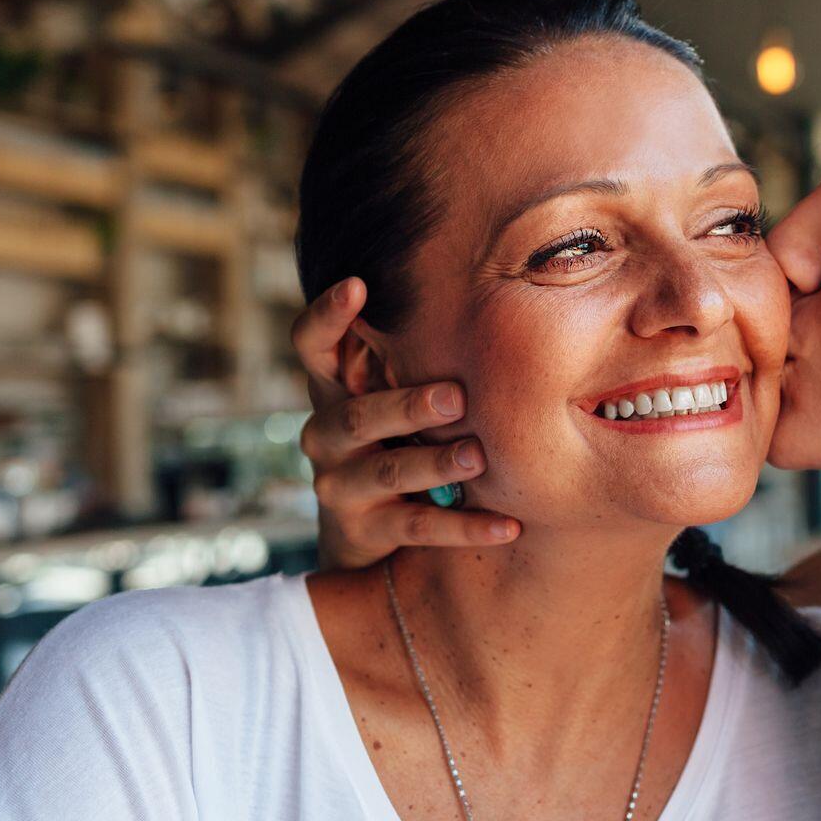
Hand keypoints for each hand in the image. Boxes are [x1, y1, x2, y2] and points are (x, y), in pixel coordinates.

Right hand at [291, 278, 516, 568]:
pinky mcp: (363, 533)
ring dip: (436, 464)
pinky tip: (508, 525)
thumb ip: (410, 362)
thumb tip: (491, 303)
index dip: (326, 316)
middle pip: (358, 416)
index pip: (311, 346)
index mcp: (332, 393)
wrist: (361, 537)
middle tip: (456, 396)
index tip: (357, 284)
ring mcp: (340, 487)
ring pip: (388, 471)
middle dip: (407, 406)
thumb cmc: (393, 441)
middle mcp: (325, 436)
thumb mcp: (389, 401)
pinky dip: (467, 526)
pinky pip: (420, 527)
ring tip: (478, 457)